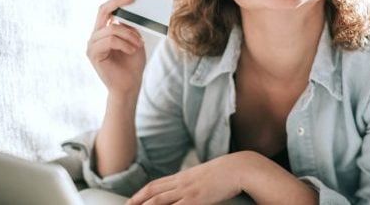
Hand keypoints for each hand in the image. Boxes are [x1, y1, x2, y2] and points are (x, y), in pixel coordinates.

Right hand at [87, 0, 145, 97]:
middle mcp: (95, 35)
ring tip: (139, 44)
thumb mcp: (135, 40)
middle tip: (133, 0)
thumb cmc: (132, 64)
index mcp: (104, 30)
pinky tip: (131, 50)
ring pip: (111, 28)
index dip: (116, 0)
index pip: (106, 9)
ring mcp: (92, 44)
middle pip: (103, 11)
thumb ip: (130, 26)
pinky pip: (110, 40)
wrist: (129, 85)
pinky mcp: (93, 54)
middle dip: (118, 3)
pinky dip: (124, 44)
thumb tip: (130, 10)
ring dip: (129, 35)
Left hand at [127, 153, 244, 204]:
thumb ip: (192, 183)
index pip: (155, 185)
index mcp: (182, 177)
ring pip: (159, 201)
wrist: (238, 167)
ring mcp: (188, 191)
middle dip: (137, 201)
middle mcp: (181, 183)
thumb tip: (185, 190)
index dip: (141, 193)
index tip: (131, 200)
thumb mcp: (204, 177)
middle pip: (153, 193)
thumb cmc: (225, 173)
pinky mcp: (196, 199)